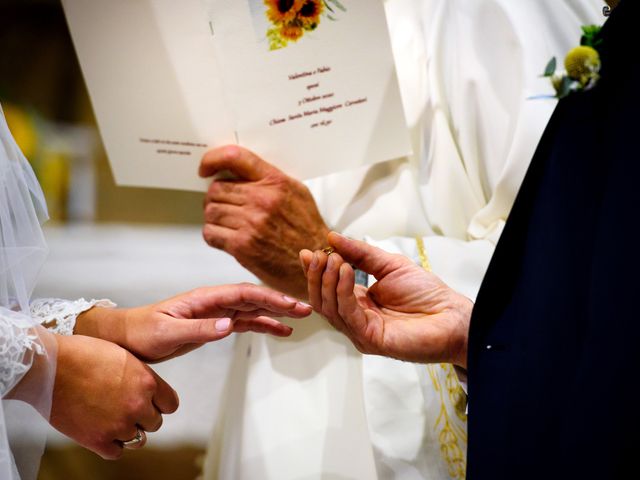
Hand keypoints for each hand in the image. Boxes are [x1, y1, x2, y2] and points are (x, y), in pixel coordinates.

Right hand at [50, 334, 178, 458]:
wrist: (51, 366)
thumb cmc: (83, 354)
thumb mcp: (124, 356)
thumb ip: (140, 376)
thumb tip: (146, 389)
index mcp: (147, 382)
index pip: (170, 404)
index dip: (160, 403)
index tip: (152, 403)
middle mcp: (137, 405)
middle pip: (155, 422)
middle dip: (143, 417)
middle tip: (126, 408)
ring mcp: (118, 425)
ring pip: (138, 439)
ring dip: (128, 431)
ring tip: (113, 419)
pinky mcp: (97, 440)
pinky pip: (116, 452)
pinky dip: (111, 445)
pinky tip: (102, 431)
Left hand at [75, 283, 311, 361]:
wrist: (128, 338)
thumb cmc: (143, 332)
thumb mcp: (169, 332)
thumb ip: (199, 329)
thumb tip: (230, 326)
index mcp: (205, 297)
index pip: (244, 293)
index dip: (269, 297)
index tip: (290, 304)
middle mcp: (214, 301)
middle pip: (254, 297)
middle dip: (281, 301)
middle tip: (306, 308)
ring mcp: (216, 312)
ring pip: (253, 308)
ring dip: (276, 312)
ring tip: (300, 317)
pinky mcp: (215, 324)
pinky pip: (245, 322)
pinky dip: (263, 324)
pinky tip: (279, 330)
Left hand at [199, 145, 329, 297]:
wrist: (316, 261)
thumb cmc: (306, 229)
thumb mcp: (297, 192)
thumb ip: (269, 179)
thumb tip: (238, 171)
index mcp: (275, 182)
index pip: (234, 157)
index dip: (212, 159)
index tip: (206, 168)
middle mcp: (262, 200)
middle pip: (216, 188)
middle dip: (216, 197)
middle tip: (223, 205)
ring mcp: (251, 223)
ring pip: (211, 211)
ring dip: (214, 216)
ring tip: (226, 222)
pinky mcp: (243, 246)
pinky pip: (211, 233)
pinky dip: (214, 234)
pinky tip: (226, 237)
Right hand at [300, 232, 471, 367]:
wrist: (453, 315)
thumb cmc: (427, 293)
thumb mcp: (389, 265)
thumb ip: (361, 253)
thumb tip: (332, 237)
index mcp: (359, 303)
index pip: (327, 289)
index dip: (315, 271)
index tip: (308, 252)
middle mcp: (356, 319)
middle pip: (322, 300)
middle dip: (317, 276)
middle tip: (320, 255)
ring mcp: (361, 331)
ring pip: (330, 308)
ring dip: (328, 281)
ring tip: (334, 259)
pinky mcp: (370, 339)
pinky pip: (348, 315)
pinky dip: (343, 291)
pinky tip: (345, 272)